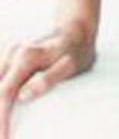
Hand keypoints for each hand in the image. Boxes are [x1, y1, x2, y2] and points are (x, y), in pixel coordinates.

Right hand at [0, 19, 95, 138]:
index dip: (1, 120)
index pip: (4, 95)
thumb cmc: (73, 50)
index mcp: (26, 58)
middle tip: (4, 137)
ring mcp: (9, 55)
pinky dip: (1, 97)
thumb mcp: (69, 64)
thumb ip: (48, 79)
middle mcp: (13, 54)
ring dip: (0, 109)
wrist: (75, 29)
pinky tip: (4, 112)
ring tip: (4, 129)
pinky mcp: (8, 58)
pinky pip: (0, 78)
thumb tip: (23, 96)